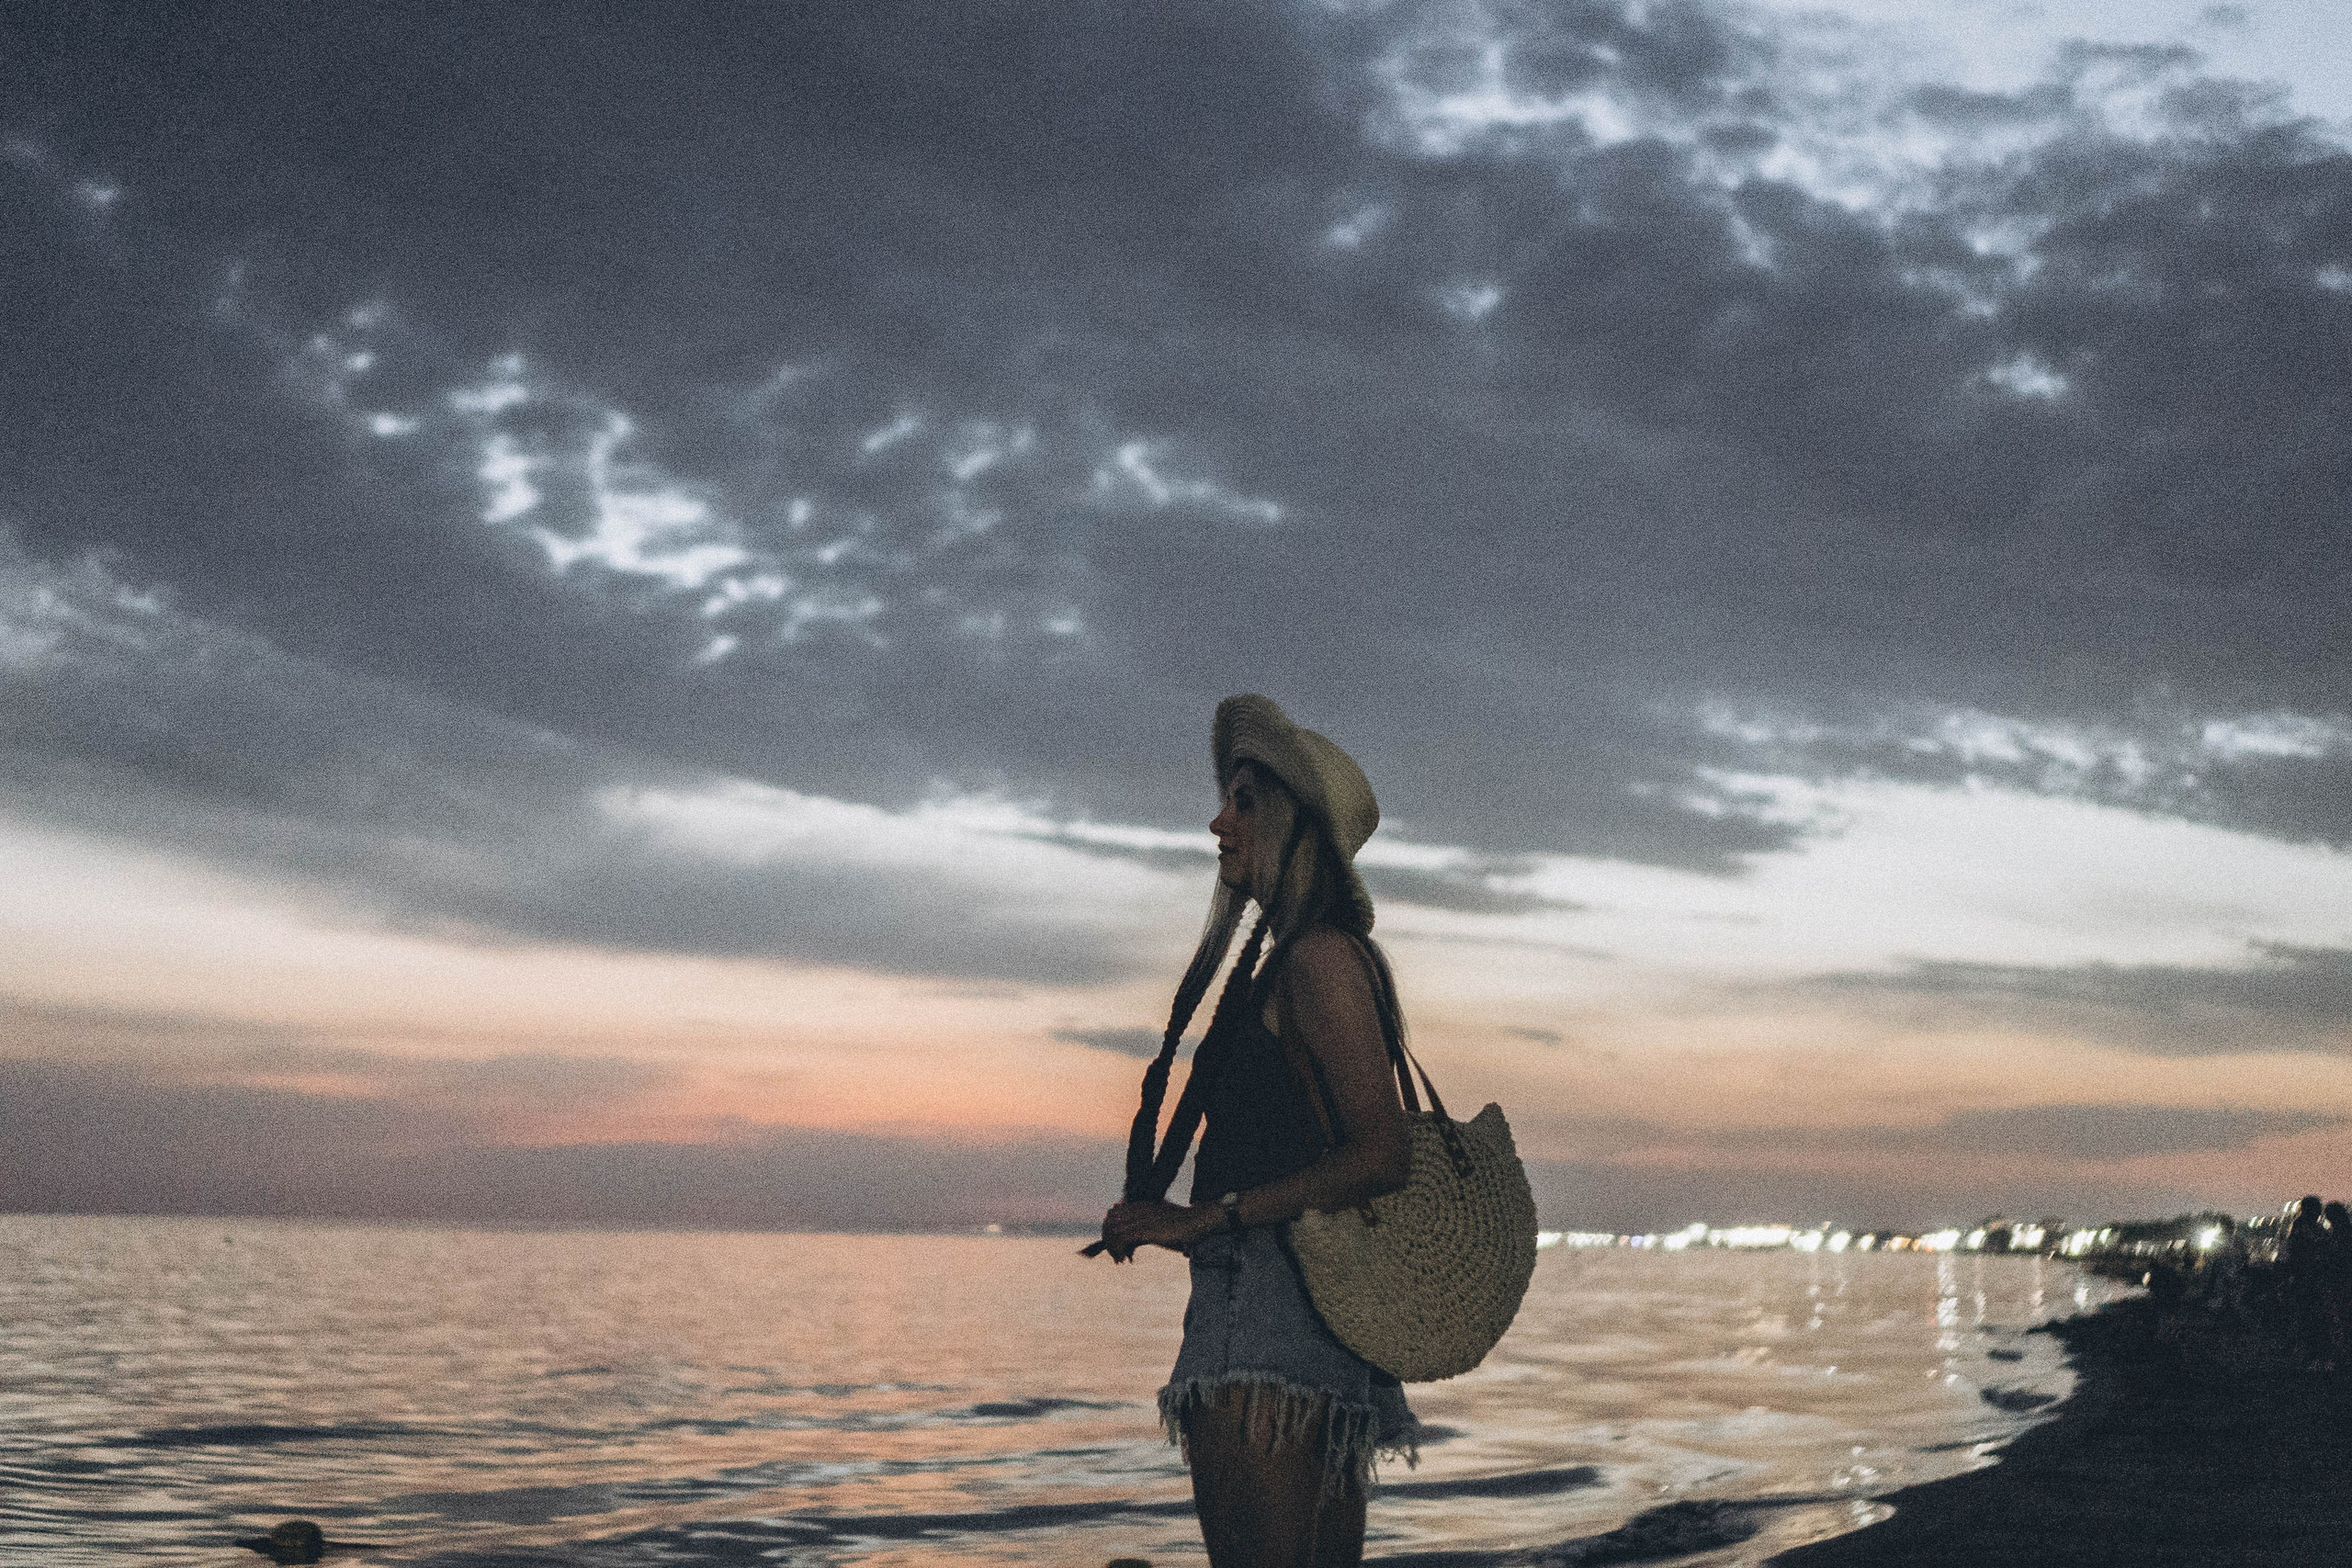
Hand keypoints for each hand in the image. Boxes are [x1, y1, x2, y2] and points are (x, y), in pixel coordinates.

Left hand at [1097, 1199, 1214, 1260]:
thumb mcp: (1161, 1221)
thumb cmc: (1182, 1224)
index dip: (1110, 1230)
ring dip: (1113, 1248)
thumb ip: (1147, 1224)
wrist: (1197, 1221)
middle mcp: (1138, 1210)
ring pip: (1114, 1231)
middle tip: (1116, 1255)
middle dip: (1109, 1241)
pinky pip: (1122, 1239)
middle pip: (1110, 1222)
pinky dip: (1120, 1250)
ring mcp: (1141, 1219)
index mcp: (1141, 1205)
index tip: (1115, 1245)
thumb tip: (1134, 1238)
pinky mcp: (1146, 1230)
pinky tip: (1125, 1260)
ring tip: (1119, 1260)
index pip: (1114, 1214)